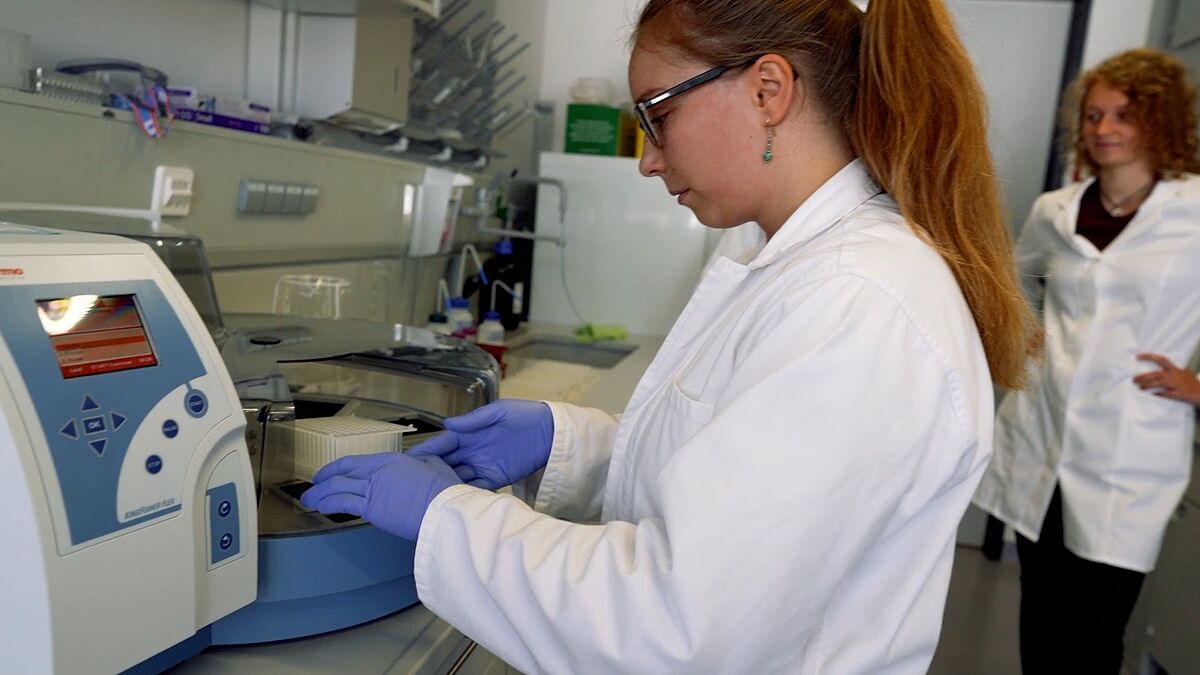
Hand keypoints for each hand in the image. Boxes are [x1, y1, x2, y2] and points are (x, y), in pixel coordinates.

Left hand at [300, 452, 461, 540]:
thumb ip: (421, 464)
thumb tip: (420, 466)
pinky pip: (344, 504)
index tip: (329, 472)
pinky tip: (321, 508)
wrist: (444, 508)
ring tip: (309, 500)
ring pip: (337, 489)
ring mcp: (373, 490)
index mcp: (390, 460)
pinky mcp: (373, 509)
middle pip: (341, 474)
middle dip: (322, 481)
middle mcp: (377, 472)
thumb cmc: (444, 491)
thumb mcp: (434, 466)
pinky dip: (329, 504)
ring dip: (319, 494)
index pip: (355, 462)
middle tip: (313, 486)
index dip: (337, 467)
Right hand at [408, 400, 553, 489]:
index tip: (410, 459)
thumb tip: (449, 423)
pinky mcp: (496, 478)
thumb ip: (474, 419)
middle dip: (430, 471)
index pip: (443, 443)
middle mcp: (472, 450)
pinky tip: (452, 499)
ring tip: (429, 495)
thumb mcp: (499, 412)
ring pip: (457, 477)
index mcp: (470, 433)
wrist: (551, 432)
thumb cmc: (526, 415)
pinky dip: (465, 493)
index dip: (427, 450)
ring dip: (445, 484)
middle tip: (412, 483)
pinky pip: (476, 487)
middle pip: (446, 463)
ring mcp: (482, 465)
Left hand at [1134, 353, 1199, 403]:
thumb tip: (1158, 373)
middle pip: (1155, 374)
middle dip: (1142, 376)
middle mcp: (1174, 375)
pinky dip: (1157, 394)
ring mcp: (1176, 385)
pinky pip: (1164, 394)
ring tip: (1140, 388)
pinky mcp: (1178, 394)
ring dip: (1146, 386)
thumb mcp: (1182, 373)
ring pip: (1157, 384)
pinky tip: (1151, 395)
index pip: (1161, 360)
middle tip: (1133, 379)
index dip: (1149, 357)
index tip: (1138, 356)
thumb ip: (1171, 371)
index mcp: (1175, 369)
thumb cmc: (1191, 383)